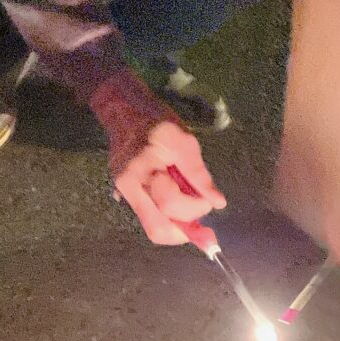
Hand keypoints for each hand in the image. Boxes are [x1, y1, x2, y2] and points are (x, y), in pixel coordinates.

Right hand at [114, 121, 225, 246]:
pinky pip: (147, 215)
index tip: (208, 201)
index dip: (194, 208)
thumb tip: (217, 202)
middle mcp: (129, 185)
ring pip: (152, 226)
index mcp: (144, 168)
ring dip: (175, 224)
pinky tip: (175, 204)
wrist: (124, 111)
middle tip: (200, 218)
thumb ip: (199, 174)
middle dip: (183, 230)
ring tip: (188, 207)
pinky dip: (164, 216)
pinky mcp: (122, 193)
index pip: (170, 203)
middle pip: (157, 228)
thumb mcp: (184, 140)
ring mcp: (122, 191)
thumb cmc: (157, 122)